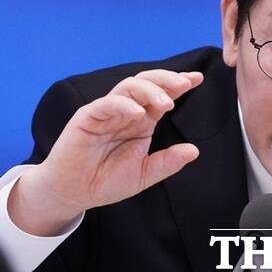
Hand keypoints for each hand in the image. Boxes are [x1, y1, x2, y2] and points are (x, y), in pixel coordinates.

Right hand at [8, 70, 203, 235]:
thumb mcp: (144, 174)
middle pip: (147, 83)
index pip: (163, 95)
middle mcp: (127, 111)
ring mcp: (107, 112)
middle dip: (167, 80)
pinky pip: (106, 104)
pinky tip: (138, 112)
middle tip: (185, 84)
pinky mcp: (87, 118)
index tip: (197, 78)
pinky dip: (123, 105)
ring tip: (166, 103)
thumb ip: (168, 162)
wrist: (74, 193)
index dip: (179, 84)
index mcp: (142, 120)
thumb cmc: (106, 180)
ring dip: (149, 91)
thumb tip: (195, 151)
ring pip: (128, 87)